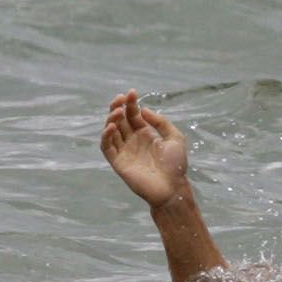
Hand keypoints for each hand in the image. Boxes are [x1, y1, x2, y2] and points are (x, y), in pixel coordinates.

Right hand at [100, 90, 190, 207]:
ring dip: (111, 119)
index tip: (132, 93)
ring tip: (117, 112)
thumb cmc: (176, 165)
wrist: (172, 188)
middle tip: (119, 99)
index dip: (130, 103)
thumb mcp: (175, 137)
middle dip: (118, 107)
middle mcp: (132, 140)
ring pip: (111, 131)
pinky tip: (112, 126)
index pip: (133, 114)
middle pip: (120, 120)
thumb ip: (160, 122)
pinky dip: (106, 136)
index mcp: (145, 133)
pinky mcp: (118, 162)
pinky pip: (106, 147)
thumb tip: (143, 110)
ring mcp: (124, 151)